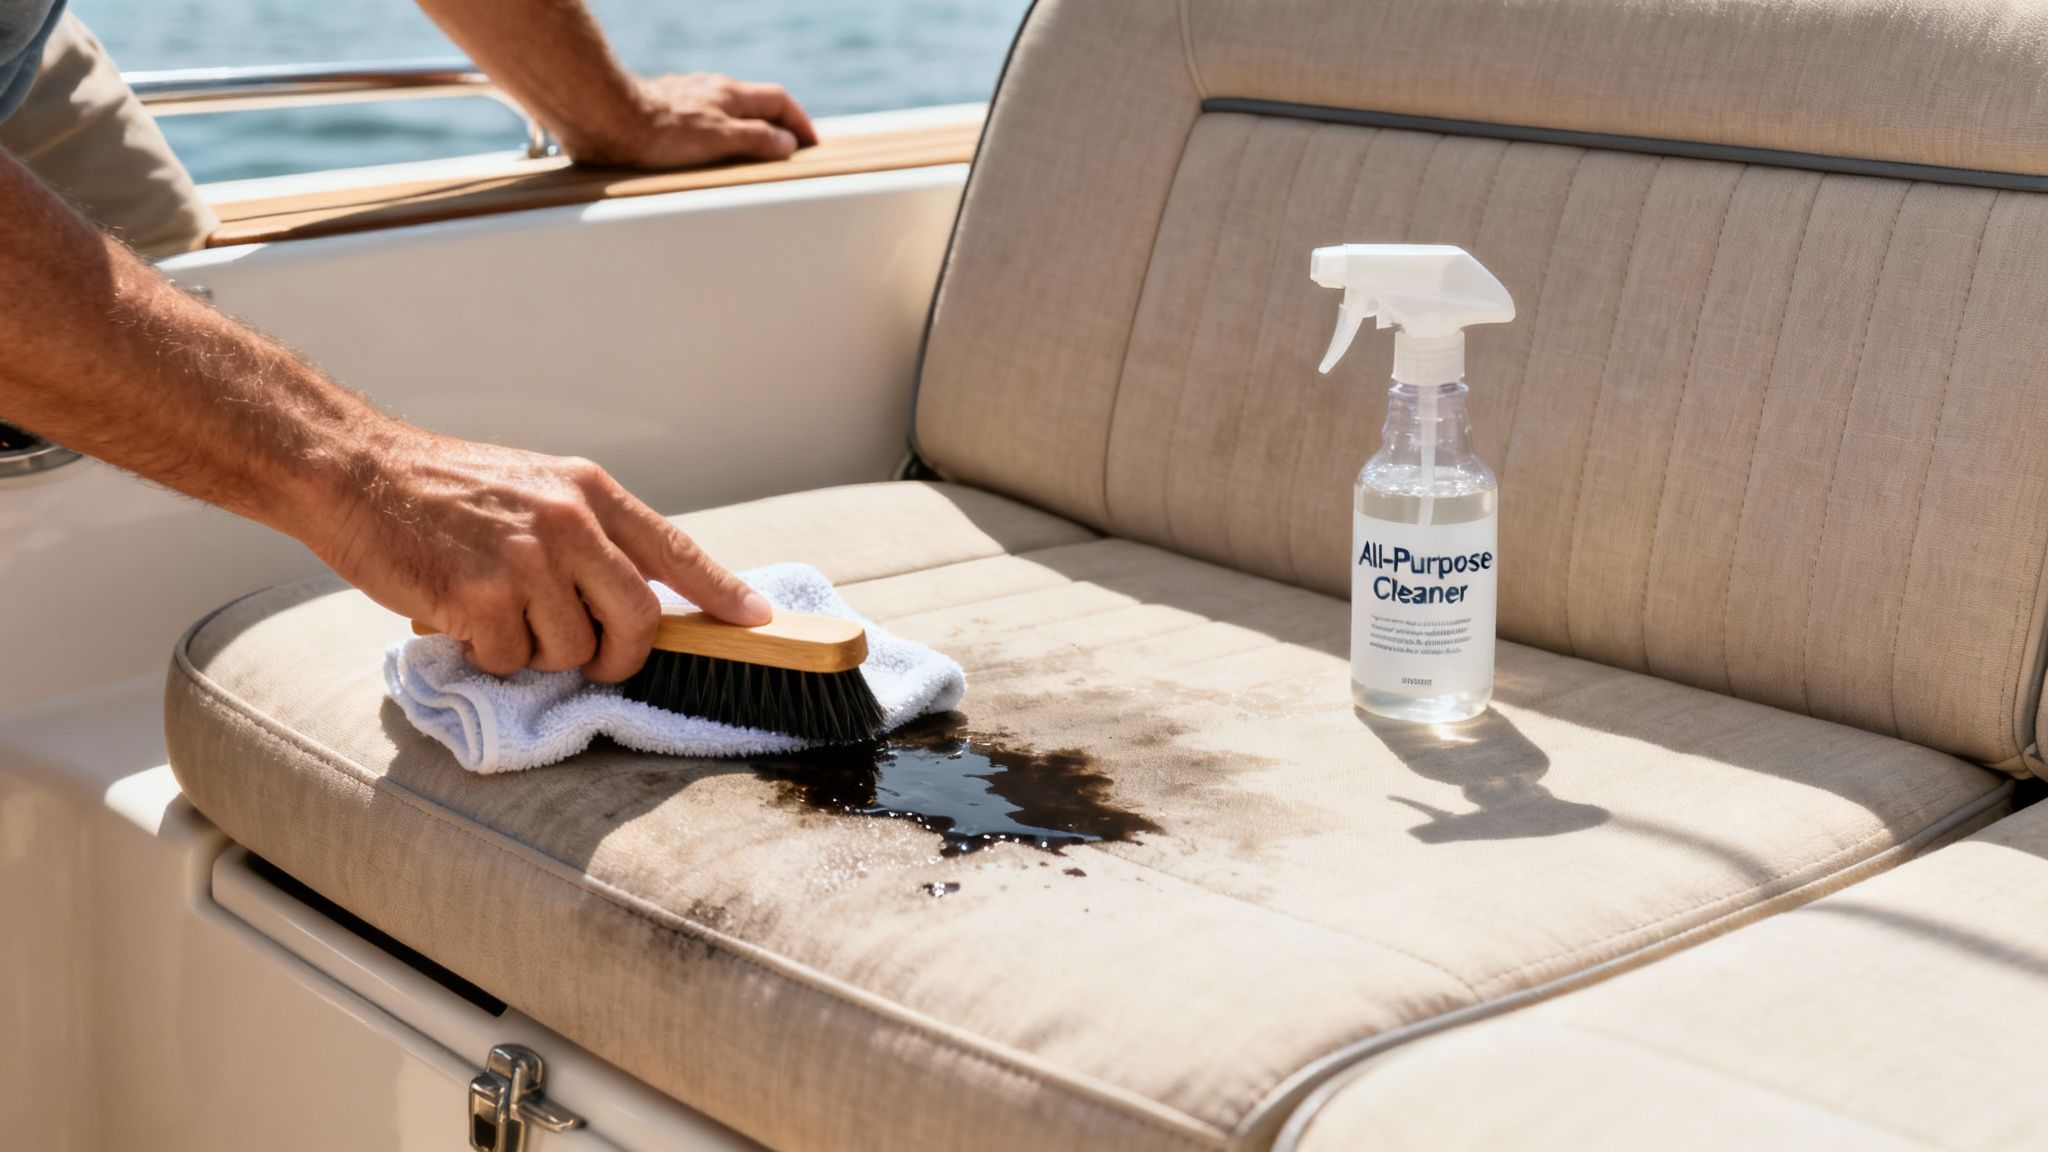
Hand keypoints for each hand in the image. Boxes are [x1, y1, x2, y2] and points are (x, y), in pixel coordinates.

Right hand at [313, 428, 772, 681]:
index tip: (758, 622)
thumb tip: (641, 598)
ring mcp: (526, 559)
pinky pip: (514, 662)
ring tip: (499, 614)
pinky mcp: (481, 596)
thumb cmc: (444, 490)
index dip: (722, 594)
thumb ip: (589, 536)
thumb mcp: (536, 490)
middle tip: (590, 659)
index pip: (676, 551)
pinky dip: (490, 657)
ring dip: (539, 654)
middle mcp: (570, 522)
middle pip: (640, 621)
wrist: (354, 472)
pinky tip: (463, 618)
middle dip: (621, 657)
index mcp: (589, 493)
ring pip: (574, 651)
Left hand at [561, 72, 819, 168]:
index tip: (810, 143)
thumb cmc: (660, 131)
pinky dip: (717, 133)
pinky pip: (702, 119)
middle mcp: (710, 89)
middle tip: (787, 150)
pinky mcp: (662, 109)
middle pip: (754, 102)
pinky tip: (707, 150)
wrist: (604, 118)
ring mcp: (686, 96)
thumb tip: (785, 143)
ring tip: (752, 154)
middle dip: (776, 124)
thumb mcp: (719, 138)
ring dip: (746, 128)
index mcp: (729, 94)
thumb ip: (756, 139)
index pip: (779, 100)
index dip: (799, 122)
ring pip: (727, 110)